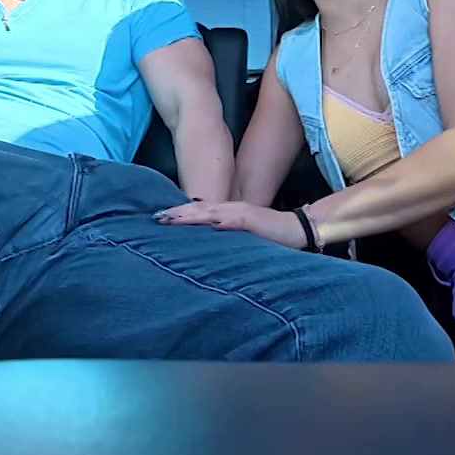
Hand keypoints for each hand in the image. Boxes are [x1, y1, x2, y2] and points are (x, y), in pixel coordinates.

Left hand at [155, 200, 307, 249]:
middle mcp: (231, 209)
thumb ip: (225, 237)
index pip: (199, 211)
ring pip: (211, 211)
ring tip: (173, 217)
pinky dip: (221, 220)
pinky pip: (235, 219)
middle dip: (178, 212)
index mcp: (227, 214)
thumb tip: (205, 246)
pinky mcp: (254, 221)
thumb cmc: (271, 236)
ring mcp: (242, 214)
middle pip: (199, 208)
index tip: (161, 217)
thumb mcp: (242, 237)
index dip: (180, 214)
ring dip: (191, 214)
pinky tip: (209, 223)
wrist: (298, 229)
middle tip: (157, 217)